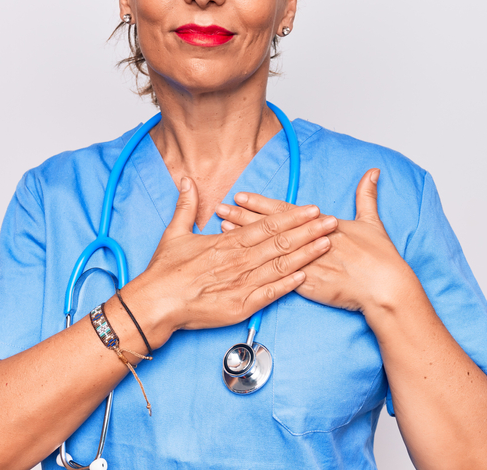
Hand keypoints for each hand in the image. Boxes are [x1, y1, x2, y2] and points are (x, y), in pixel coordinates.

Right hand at [126, 176, 337, 346]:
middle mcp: (238, 261)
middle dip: (309, 231)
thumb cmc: (164, 271)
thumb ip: (186, 206)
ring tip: (326, 244)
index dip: (292, 216)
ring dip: (306, 254)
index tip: (311, 209)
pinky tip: (305, 277)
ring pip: (280, 265)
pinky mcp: (240, 306)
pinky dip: (288, 285)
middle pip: (280, 242)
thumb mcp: (174, 233)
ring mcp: (241, 284)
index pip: (266, 225)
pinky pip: (269, 293)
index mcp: (226, 243)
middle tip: (332, 221)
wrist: (154, 304)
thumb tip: (186, 180)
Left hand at [217, 169, 412, 312]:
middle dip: (243, 217)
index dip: (260, 204)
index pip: (284, 211)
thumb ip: (366, 196)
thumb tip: (372, 173)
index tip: (241, 196)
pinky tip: (240, 262)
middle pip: (270, 227)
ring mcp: (306, 262)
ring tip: (223, 230)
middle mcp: (310, 241)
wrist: (385, 286)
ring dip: (245, 239)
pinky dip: (256, 267)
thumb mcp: (372, 222)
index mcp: (323, 224)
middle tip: (221, 209)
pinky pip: (277, 276)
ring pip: (268, 248)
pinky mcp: (307, 284)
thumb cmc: (381, 258)